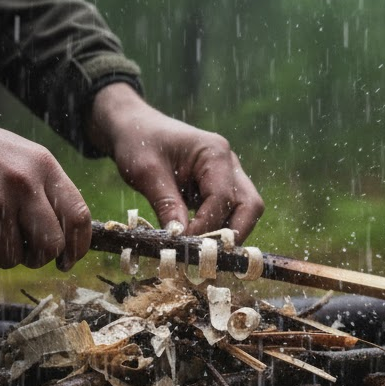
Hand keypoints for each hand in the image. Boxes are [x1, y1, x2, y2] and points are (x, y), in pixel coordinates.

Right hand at [0, 85, 90, 268]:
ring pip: (11, 259)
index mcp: (43, 167)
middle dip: (38, 257)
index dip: (77, 247)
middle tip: (22, 251)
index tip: (67, 260)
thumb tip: (69, 240)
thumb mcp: (23, 157)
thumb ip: (47, 192)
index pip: (78, 217)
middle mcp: (22, 183)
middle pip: (51, 246)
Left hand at [87, 83, 263, 239]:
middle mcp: (229, 164)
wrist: (134, 128)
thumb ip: (166, 204)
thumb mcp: (146, 172)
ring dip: (227, 234)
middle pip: (250, 206)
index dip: (206, 227)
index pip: (223, 199)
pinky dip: (217, 230)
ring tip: (201, 254)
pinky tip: (197, 244)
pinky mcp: (217, 188)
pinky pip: (228, 213)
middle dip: (233, 235)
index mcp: (215, 153)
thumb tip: (180, 239)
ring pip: (244, 212)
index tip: (184, 245)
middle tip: (208, 257)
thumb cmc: (139, 142)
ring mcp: (227, 176)